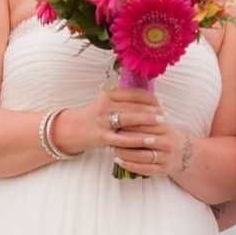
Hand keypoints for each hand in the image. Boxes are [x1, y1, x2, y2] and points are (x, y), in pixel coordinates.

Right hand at [50, 88, 164, 154]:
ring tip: (161, 124)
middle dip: (151, 110)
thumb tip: (148, 100)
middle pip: (133, 105)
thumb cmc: (94, 116)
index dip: (149, 98)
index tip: (160, 103)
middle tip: (164, 114)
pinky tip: (148, 141)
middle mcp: (105, 105)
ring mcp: (102, 121)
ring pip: (129, 119)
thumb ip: (123, 101)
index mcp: (108, 95)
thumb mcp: (106, 103)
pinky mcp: (101, 136)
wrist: (71, 130)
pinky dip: (136, 140)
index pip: (133, 93)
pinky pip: (123, 138)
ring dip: (147, 121)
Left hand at [111, 121, 189, 178]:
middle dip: (126, 138)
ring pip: (143, 156)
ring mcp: (165, 157)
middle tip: (111, 135)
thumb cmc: (166, 135)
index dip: (129, 123)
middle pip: (143, 140)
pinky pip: (144, 169)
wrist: (186, 154)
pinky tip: (118, 161)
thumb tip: (125, 107)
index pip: (145, 124)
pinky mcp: (163, 170)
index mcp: (166, 128)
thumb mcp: (161, 123)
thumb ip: (146, 116)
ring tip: (113, 149)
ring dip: (126, 153)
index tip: (116, 121)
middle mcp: (167, 143)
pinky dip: (130, 166)